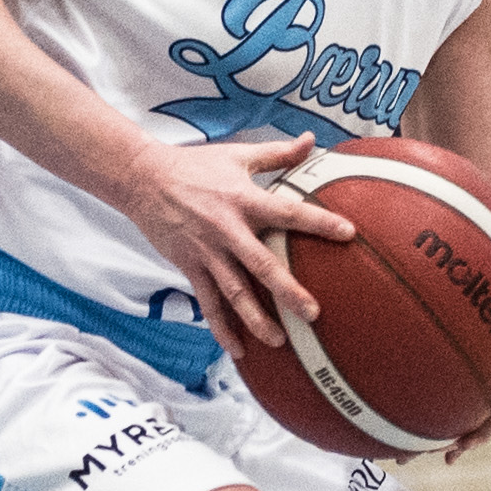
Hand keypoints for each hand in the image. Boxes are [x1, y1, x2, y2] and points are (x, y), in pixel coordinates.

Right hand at [117, 135, 352, 348]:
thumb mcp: (238, 155)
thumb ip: (278, 154)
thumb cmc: (194, 166)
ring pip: (233, 292)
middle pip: (261, 265)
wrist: (141, 179)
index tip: (348, 233)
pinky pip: (207, 303)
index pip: (288, 212)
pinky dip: (221, 328)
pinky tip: (237, 350)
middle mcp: (226, 229)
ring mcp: (206, 252)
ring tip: (278, 342)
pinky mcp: (189, 267)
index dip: (318, 222)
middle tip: (313, 313)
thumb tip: (311, 140)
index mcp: (244, 200)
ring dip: (255, 319)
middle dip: (287, 291)